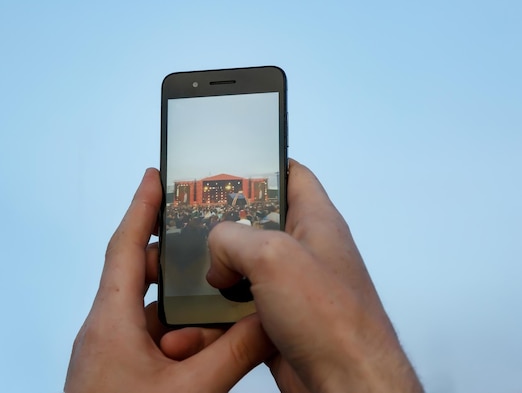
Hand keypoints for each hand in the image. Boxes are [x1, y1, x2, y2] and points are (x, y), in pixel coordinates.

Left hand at [64, 168, 273, 392]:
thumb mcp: (191, 392)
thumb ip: (234, 353)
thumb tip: (269, 319)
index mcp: (110, 322)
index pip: (126, 246)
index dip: (141, 207)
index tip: (155, 176)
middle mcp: (106, 331)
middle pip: (142, 278)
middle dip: (176, 263)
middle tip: (210, 246)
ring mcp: (112, 355)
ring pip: (152, 316)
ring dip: (185, 312)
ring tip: (223, 307)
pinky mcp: (121, 376)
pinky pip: (153, 343)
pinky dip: (181, 340)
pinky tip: (210, 352)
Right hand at [203, 159, 423, 392]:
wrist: (346, 385)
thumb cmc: (336, 323)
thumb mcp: (274, 257)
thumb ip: (234, 239)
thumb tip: (216, 253)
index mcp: (315, 222)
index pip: (292, 175)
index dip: (262, 164)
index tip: (229, 166)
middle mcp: (304, 251)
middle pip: (258, 222)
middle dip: (225, 224)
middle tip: (194, 220)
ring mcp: (291, 287)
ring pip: (245, 266)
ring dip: (217, 270)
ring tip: (190, 269)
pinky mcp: (278, 319)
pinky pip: (241, 305)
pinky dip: (219, 308)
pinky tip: (201, 312)